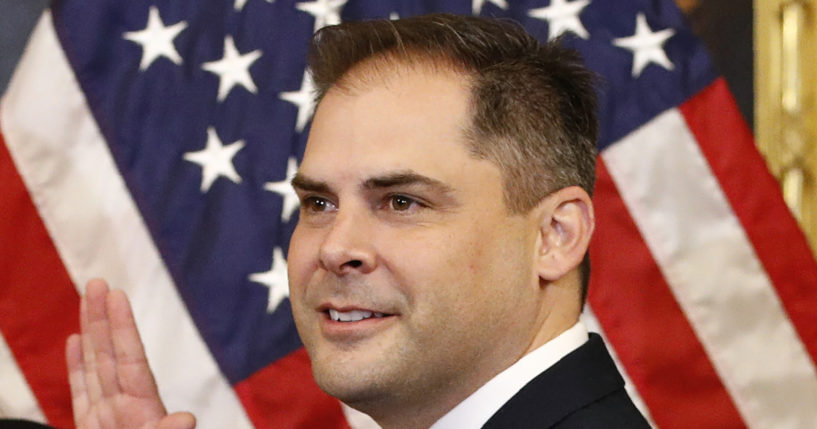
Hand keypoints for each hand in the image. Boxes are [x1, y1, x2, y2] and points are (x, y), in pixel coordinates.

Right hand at [66, 279, 195, 428]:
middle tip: (98, 282)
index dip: (124, 327)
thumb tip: (187, 419)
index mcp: (143, 409)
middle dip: (102, 318)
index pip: (131, 358)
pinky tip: (75, 340)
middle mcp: (125, 405)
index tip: (117, 295)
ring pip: (96, 365)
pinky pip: (82, 391)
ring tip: (86, 300)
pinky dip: (77, 366)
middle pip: (110, 354)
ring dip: (90, 332)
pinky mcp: (89, 426)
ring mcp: (107, 414)